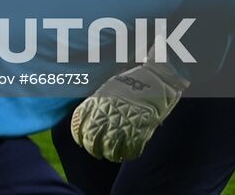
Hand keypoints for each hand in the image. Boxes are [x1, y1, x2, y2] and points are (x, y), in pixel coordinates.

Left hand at [69, 61, 186, 161]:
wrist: (155, 79)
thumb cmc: (132, 82)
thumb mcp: (109, 88)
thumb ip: (99, 103)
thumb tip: (90, 116)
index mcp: (97, 101)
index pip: (79, 121)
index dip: (78, 134)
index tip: (80, 140)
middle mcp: (107, 113)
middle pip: (92, 138)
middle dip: (92, 147)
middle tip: (96, 151)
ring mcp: (123, 122)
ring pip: (109, 146)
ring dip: (109, 153)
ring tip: (111, 155)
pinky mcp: (140, 130)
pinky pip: (130, 149)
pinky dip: (127, 154)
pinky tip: (126, 153)